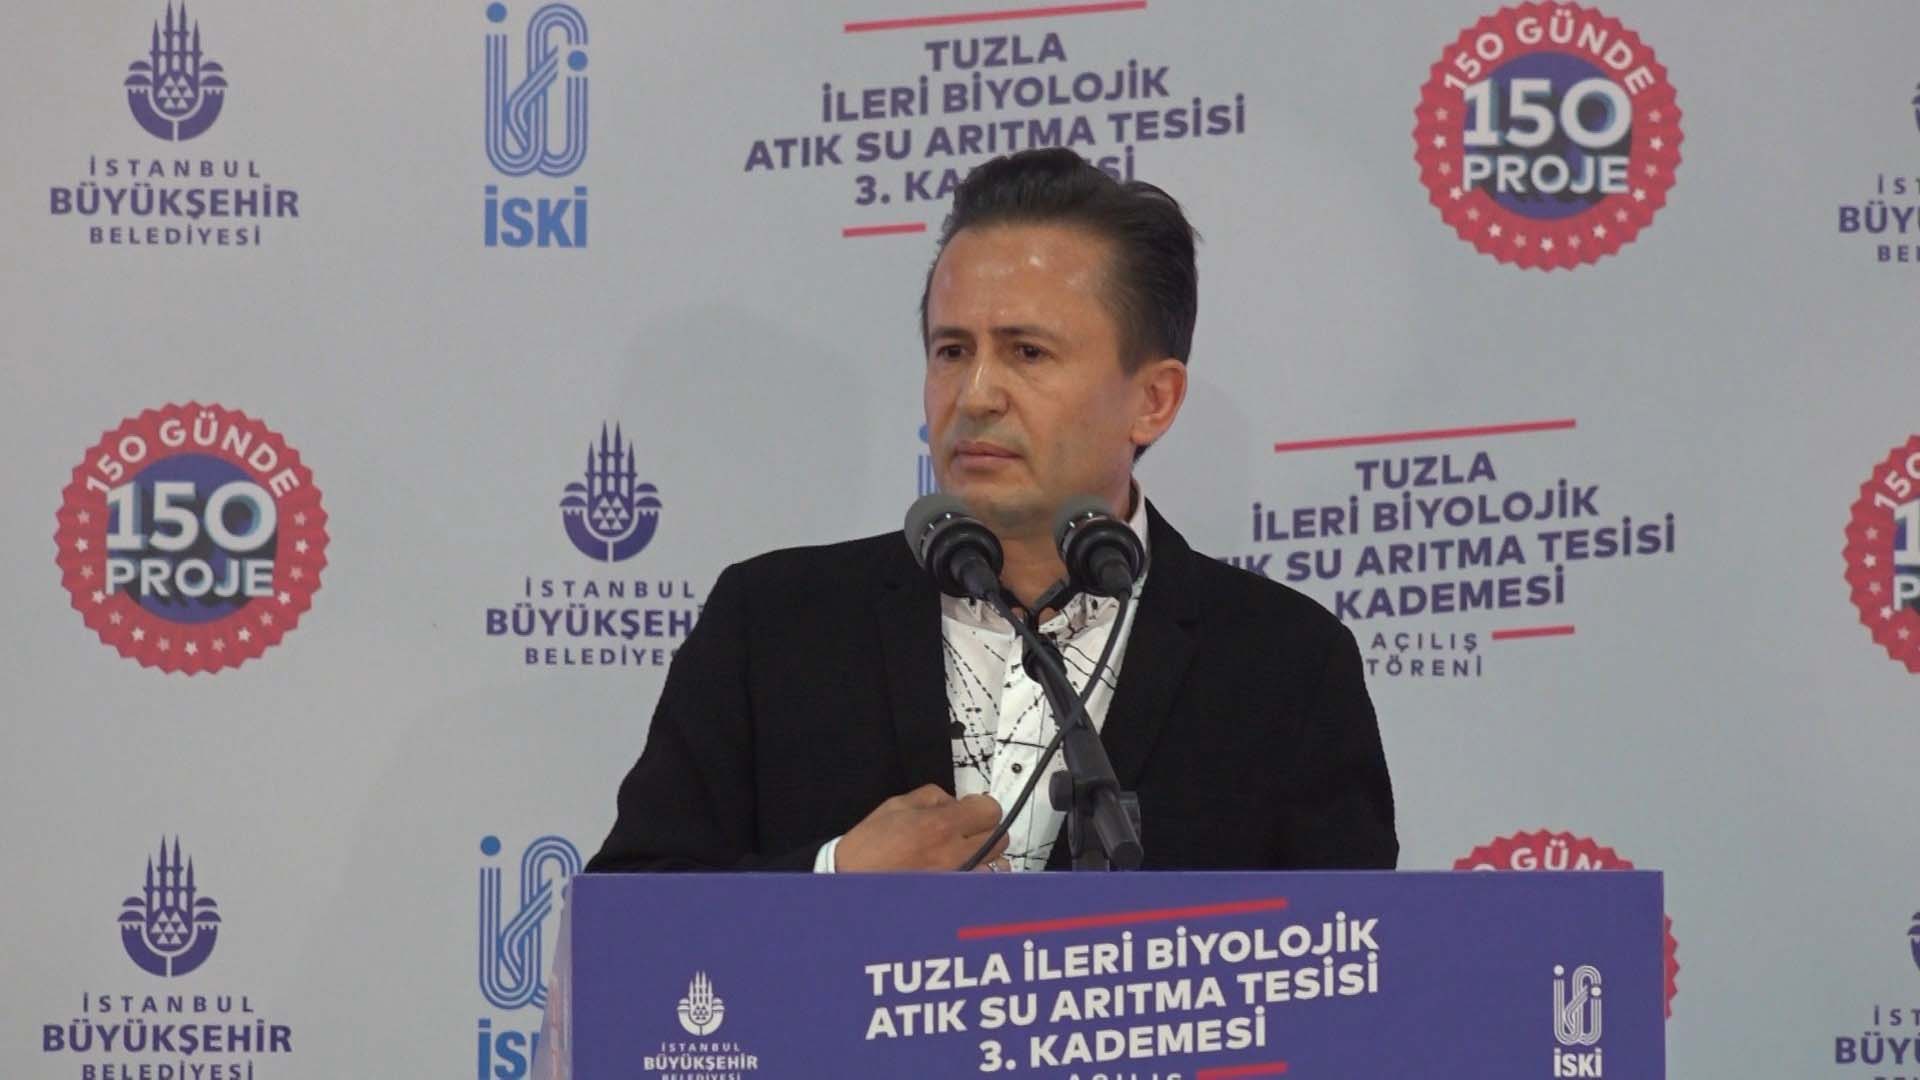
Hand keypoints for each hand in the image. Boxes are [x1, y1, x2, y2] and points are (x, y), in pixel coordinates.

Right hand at [834, 784, 1008, 871]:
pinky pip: (984, 886)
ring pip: (998, 866)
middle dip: (986, 830)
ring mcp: (958, 879)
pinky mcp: (954, 896)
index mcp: (941, 825)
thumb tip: (955, 802)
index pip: (990, 811)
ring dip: (986, 857)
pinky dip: (980, 878)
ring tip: (965, 855)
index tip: (971, 809)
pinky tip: (961, 873)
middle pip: (1000, 838)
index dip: (981, 807)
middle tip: (967, 831)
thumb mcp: (897, 805)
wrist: (853, 880)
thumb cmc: (870, 846)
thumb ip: (933, 797)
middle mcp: (954, 854)